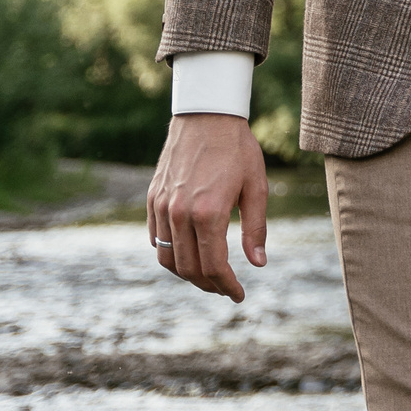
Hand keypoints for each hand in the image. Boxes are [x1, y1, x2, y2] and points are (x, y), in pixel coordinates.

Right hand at [147, 113, 269, 301]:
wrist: (206, 115)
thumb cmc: (237, 149)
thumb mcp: (257, 187)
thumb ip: (256, 228)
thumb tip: (257, 263)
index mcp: (209, 213)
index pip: (214, 266)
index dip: (227, 286)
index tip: (239, 295)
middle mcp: (180, 213)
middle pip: (189, 268)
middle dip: (209, 285)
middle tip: (225, 289)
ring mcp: (162, 207)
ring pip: (167, 258)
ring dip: (187, 274)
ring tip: (208, 277)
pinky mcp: (152, 199)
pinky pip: (155, 238)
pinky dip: (169, 254)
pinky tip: (187, 254)